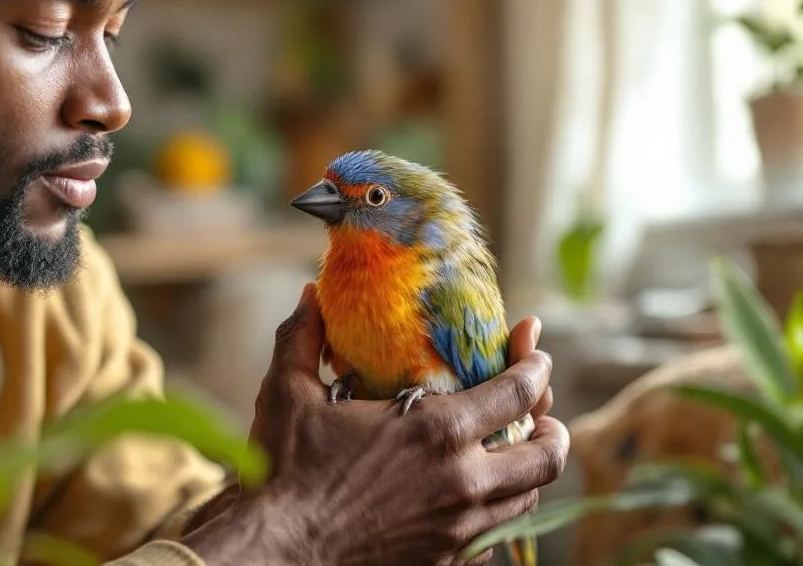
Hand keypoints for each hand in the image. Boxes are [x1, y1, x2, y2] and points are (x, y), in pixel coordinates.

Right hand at [180, 284, 569, 565]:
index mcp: (436, 431)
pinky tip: (476, 504)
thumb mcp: (288, 394)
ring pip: (526, 500)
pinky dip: (495, 514)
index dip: (536, 368)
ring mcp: (458, 528)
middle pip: (545, 456)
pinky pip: (492, 539)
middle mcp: (462, 480)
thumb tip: (309, 294)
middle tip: (545, 417)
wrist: (279, 551)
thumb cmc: (284, 471)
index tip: (537, 356)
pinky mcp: (445, 561)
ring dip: (528, 473)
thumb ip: (303, 338)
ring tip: (517, 457)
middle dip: (554, 430)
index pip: (517, 393)